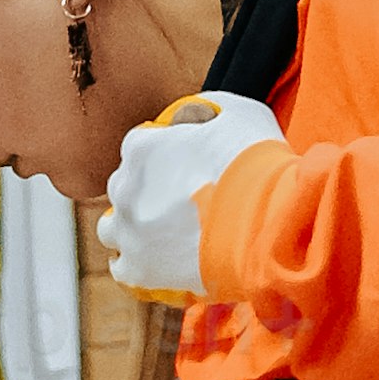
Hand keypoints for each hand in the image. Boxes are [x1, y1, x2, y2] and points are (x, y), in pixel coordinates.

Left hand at [100, 88, 284, 298]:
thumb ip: (210, 110)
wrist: (266, 223)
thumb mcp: (240, 114)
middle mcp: (126, 188)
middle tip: (175, 200)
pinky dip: (136, 265)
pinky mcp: (139, 269)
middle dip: (144, 191)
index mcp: (142, 147)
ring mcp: (129, 231)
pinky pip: (123, 269)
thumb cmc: (258, 164)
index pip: (139, 146)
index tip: (180, 165)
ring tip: (158, 235)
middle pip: (124, 187)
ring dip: (131, 228)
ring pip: (112, 228)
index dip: (161, 155)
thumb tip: (198, 116)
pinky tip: (155, 263)